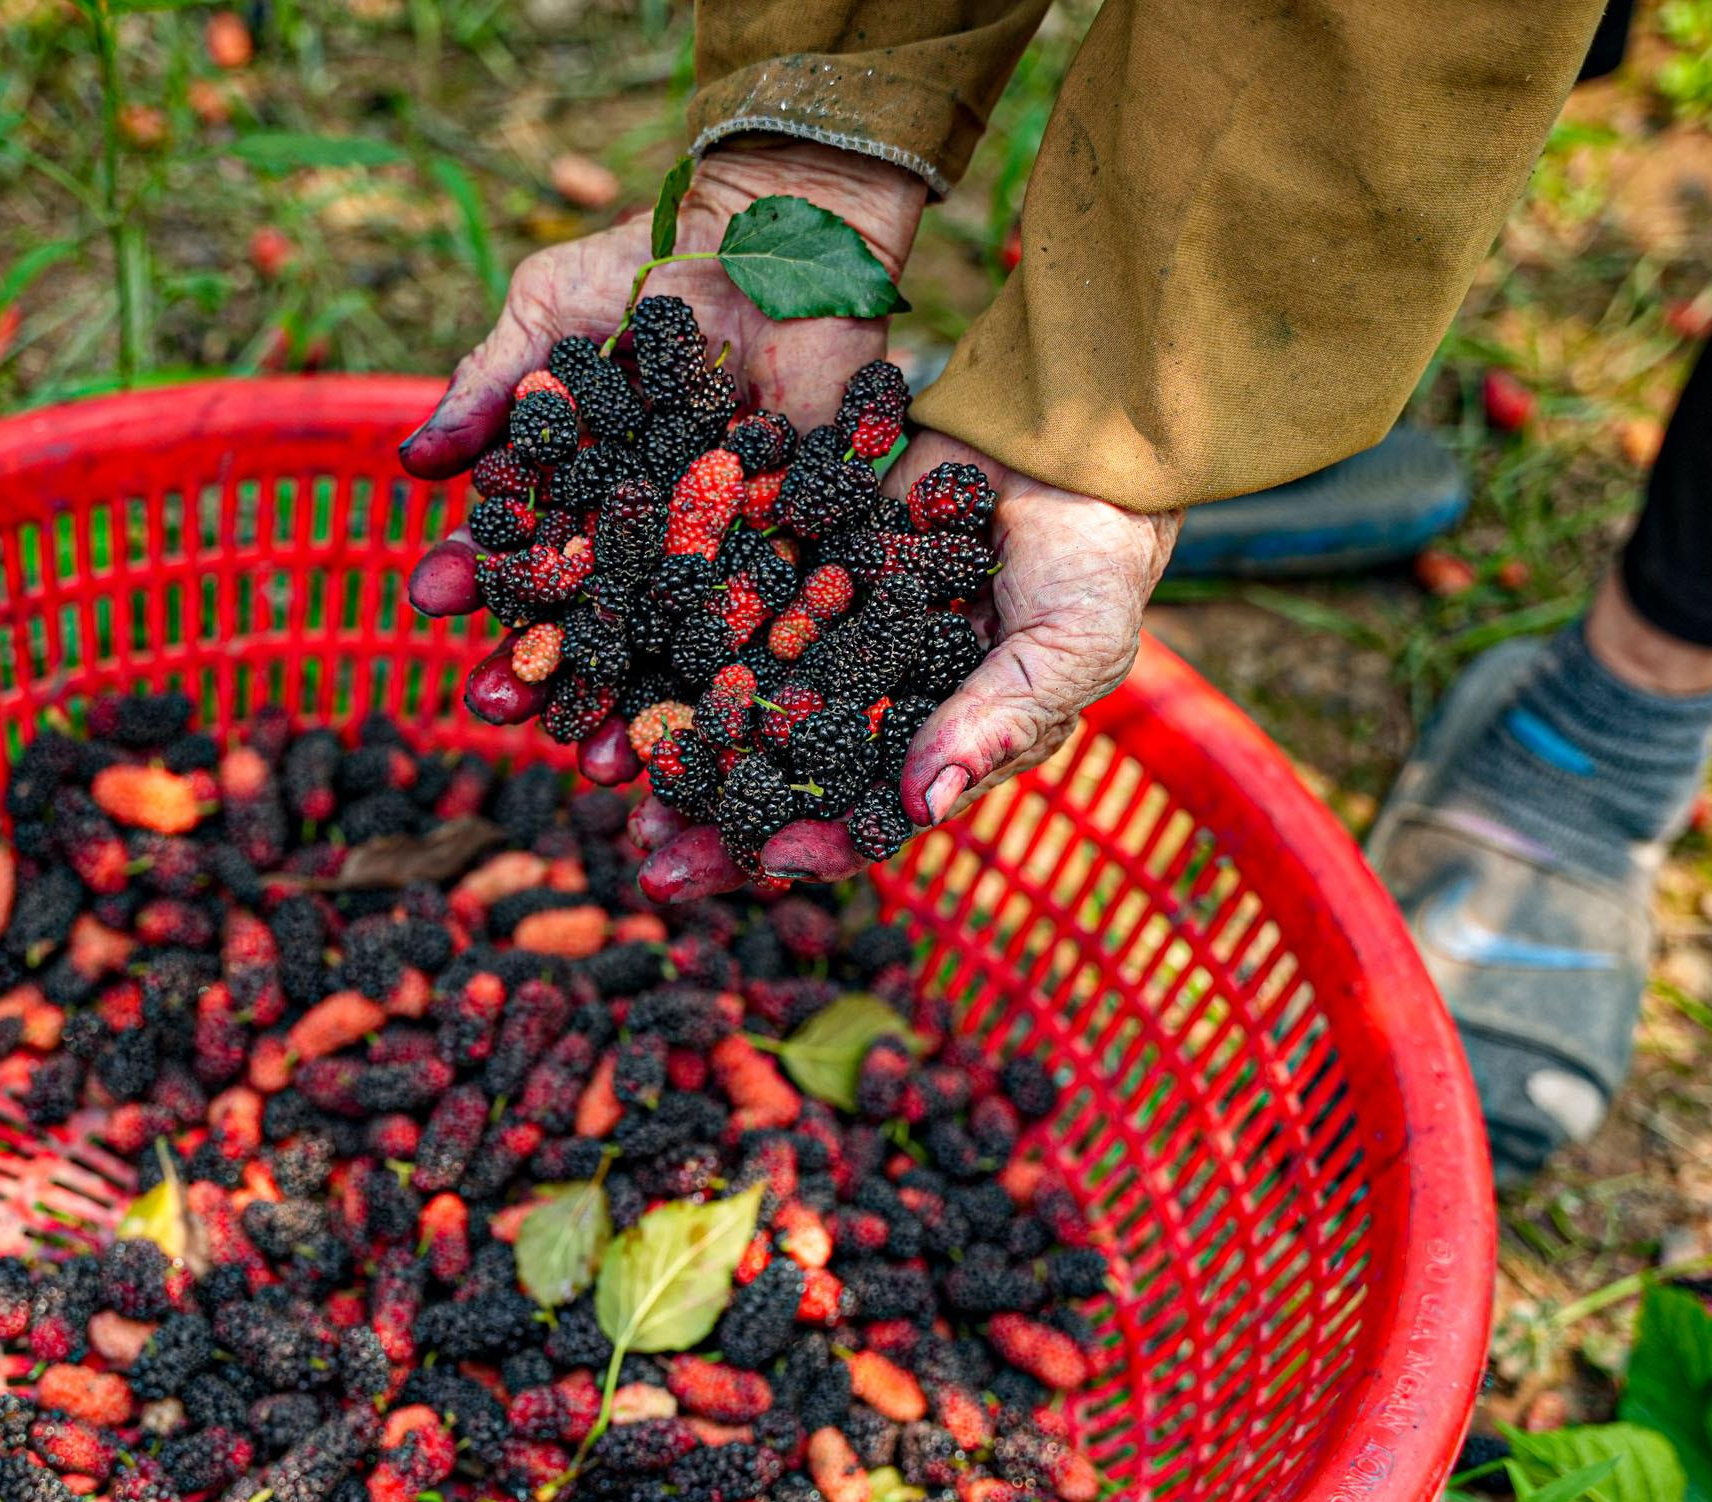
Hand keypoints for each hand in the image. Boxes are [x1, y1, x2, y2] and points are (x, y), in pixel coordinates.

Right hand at [397, 140, 927, 761]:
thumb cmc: (652, 262)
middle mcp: (641, 535)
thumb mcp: (552, 311)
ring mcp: (719, 547)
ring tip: (601, 763)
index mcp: (576, 492)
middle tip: (497, 712)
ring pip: (667, 642)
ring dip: (633, 706)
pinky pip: (771, 620)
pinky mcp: (800, 546)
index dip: (477, 579)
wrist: (778, 231)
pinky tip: (716, 719)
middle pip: (584, 620)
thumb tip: (409, 464)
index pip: (519, 550)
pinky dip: (746, 674)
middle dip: (541, 673)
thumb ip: (491, 388)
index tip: (430, 601)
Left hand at [634, 432, 1181, 902]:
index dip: (815, 844)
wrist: (1071, 430)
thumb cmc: (1101, 550)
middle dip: (718, 822)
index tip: (758, 861)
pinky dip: (676, 642)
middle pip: (785, 782)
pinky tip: (617, 662)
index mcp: (945, 747)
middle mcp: (878, 710)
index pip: (871, 820)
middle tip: (648, 856)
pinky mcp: (799, 577)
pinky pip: (729, 617)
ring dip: (680, 745)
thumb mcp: (1074, 640)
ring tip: (610, 777)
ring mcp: (833, 646)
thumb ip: (1000, 720)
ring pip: (741, 711)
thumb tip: (922, 808)